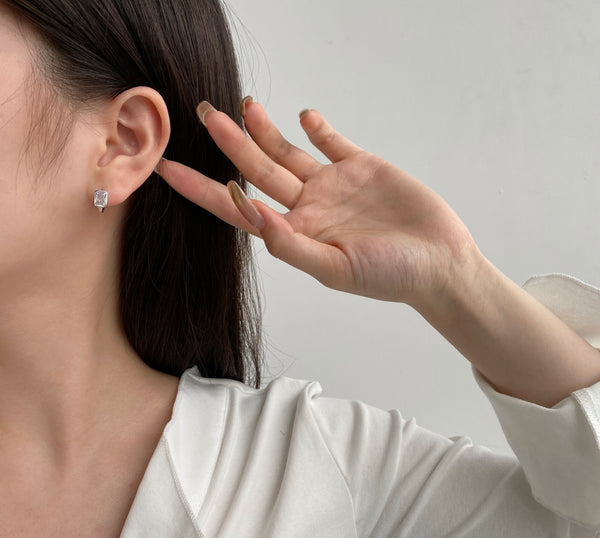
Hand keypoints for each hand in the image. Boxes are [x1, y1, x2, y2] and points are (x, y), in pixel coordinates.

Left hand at [158, 99, 599, 404]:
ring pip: (289, 151)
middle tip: (203, 114)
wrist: (440, 263)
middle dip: (229, 143)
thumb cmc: (390, 276)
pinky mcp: (362, 167)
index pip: (236, 208)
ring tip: (242, 105)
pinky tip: (302, 115)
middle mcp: (308, 207)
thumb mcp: (335, 268)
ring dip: (264, 128)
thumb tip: (249, 211)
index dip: (202, 189)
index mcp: (295, 233)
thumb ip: (288, 244)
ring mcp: (333, 185)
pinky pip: (332, 141)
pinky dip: (317, 127)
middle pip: (257, 169)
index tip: (168, 169)